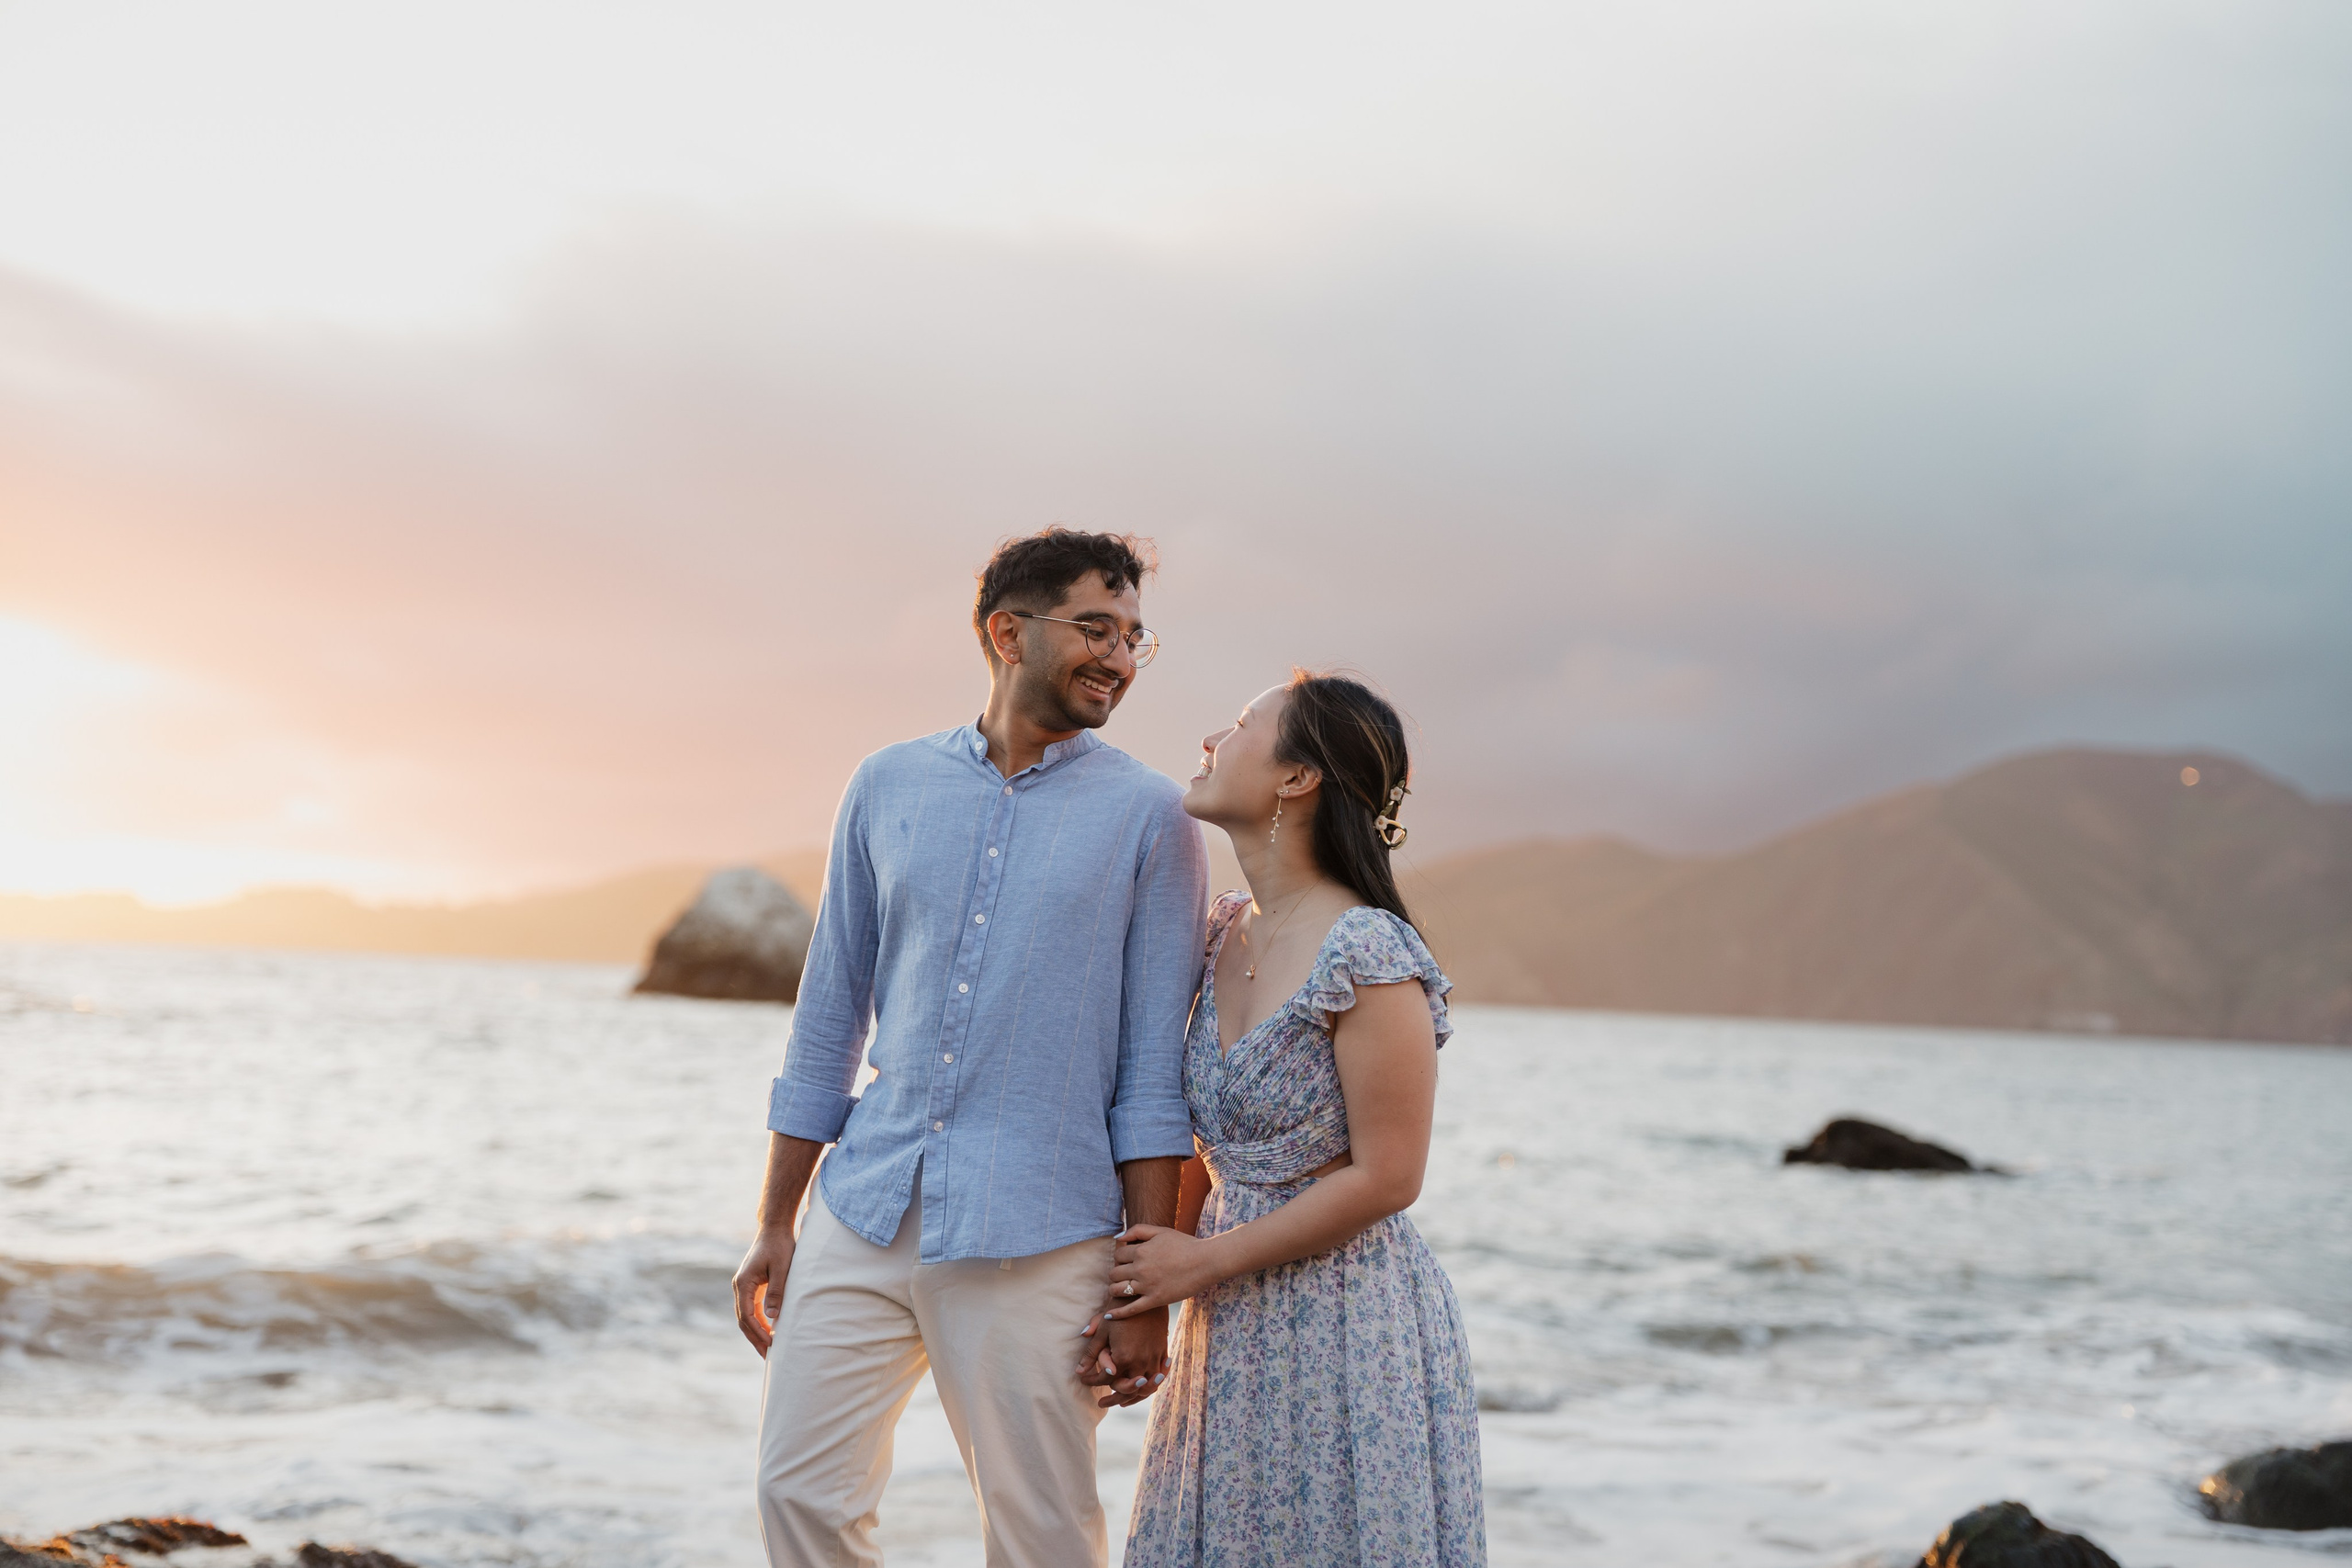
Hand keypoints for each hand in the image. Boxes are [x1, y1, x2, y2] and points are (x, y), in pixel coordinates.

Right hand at [731, 1226, 796, 1356]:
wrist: (774, 1229)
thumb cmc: (780, 1246)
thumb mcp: (782, 1268)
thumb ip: (777, 1291)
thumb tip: (772, 1317)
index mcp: (743, 1283)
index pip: (746, 1315)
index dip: (758, 1332)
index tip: (771, 1344)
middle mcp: (739, 1287)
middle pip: (743, 1320)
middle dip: (755, 1338)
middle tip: (769, 1356)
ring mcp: (743, 1287)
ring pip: (746, 1316)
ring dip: (756, 1333)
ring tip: (769, 1349)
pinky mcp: (751, 1286)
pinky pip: (751, 1309)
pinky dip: (758, 1322)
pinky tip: (769, 1332)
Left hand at [1076, 1307, 1168, 1407]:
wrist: (1144, 1296)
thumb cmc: (1119, 1312)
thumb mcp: (1102, 1330)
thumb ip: (1091, 1353)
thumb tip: (1078, 1371)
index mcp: (1123, 1358)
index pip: (1105, 1380)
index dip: (1092, 1381)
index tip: (1083, 1380)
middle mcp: (1140, 1362)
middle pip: (1125, 1390)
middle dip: (1112, 1399)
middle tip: (1101, 1403)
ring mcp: (1154, 1360)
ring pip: (1145, 1389)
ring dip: (1132, 1398)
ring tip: (1121, 1402)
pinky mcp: (1162, 1354)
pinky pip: (1158, 1378)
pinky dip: (1150, 1387)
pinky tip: (1141, 1388)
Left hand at [1105, 1224, 1222, 1316]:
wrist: (1206, 1262)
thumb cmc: (1185, 1244)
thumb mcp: (1161, 1231)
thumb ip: (1138, 1230)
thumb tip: (1118, 1238)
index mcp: (1141, 1251)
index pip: (1118, 1255)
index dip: (1121, 1258)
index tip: (1128, 1261)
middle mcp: (1140, 1268)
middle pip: (1114, 1273)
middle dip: (1117, 1273)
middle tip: (1125, 1274)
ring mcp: (1146, 1286)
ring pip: (1117, 1290)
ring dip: (1115, 1289)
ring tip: (1120, 1289)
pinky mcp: (1155, 1300)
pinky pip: (1130, 1309)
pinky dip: (1117, 1314)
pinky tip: (1108, 1316)